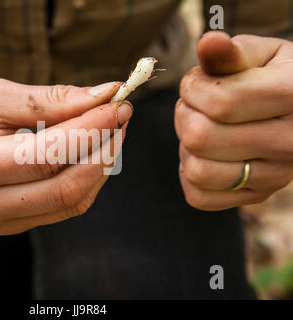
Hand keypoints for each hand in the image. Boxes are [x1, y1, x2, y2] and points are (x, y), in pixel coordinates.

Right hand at [0, 79, 131, 234]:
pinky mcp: (7, 227)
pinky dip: (85, 180)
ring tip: (109, 130)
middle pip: (63, 188)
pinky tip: (90, 153)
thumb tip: (105, 95)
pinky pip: (61, 208)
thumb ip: (51, 100)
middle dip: (104, 150)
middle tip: (121, 115)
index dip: (90, 130)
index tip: (118, 104)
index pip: (46, 155)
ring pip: (69, 202)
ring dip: (100, 166)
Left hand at [175, 31, 292, 210]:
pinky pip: (199, 196)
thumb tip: (208, 43)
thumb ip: (230, 53)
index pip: (220, 102)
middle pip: (201, 138)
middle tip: (195, 106)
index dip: (192, 88)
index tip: (196, 83)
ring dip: (186, 147)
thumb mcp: (258, 54)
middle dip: (184, 115)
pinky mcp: (257, 195)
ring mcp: (275, 175)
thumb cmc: (271, 76)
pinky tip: (204, 154)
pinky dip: (189, 174)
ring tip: (201, 129)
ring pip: (197, 171)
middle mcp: (291, 142)